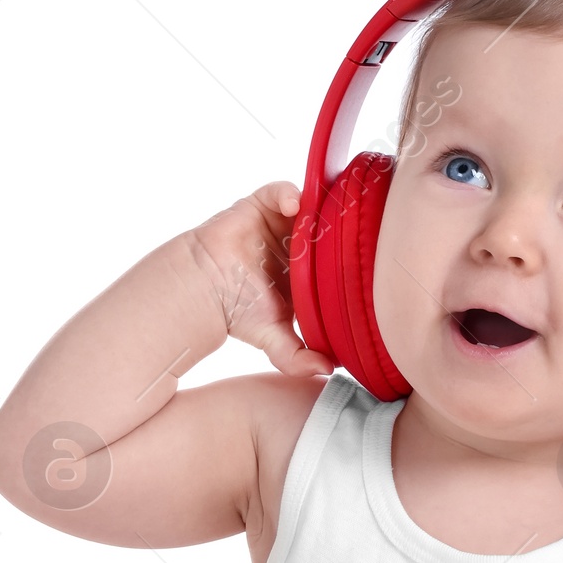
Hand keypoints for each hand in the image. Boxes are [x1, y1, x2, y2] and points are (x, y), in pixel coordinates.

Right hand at [188, 182, 332, 378]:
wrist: (204, 290)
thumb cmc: (235, 313)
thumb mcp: (274, 339)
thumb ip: (298, 358)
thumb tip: (328, 370)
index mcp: (305, 273)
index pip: (335, 260)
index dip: (348, 260)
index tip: (358, 265)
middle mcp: (295, 245)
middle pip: (327, 230)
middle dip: (337, 231)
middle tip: (346, 239)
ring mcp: (279, 224)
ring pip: (311, 208)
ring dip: (319, 211)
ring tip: (322, 223)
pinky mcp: (261, 205)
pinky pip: (282, 191)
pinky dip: (290, 194)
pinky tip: (295, 208)